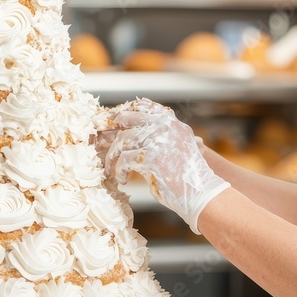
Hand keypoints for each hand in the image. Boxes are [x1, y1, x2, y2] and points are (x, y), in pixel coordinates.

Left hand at [96, 98, 229, 233]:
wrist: (201, 191)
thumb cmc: (186, 174)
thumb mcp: (175, 146)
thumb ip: (156, 135)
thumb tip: (124, 134)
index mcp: (170, 121)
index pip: (141, 106)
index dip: (121, 111)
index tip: (106, 120)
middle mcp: (163, 125)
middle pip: (125, 118)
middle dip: (107, 127)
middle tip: (95, 138)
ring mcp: (157, 139)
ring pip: (121, 141)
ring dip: (112, 156)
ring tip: (111, 169)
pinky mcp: (149, 157)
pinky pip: (124, 160)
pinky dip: (119, 170)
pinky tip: (122, 179)